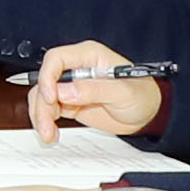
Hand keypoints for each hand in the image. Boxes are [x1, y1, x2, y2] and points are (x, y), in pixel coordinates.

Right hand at [26, 41, 164, 139]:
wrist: (148, 113)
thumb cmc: (142, 95)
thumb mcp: (123, 92)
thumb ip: (94, 90)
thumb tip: (65, 91)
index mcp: (89, 56)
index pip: (57, 59)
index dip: (48, 76)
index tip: (51, 97)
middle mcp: (76, 69)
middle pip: (44, 80)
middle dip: (42, 104)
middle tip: (47, 124)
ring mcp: (71, 86)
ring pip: (42, 96)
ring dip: (40, 115)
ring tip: (49, 134)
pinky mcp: (69, 102)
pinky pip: (48, 109)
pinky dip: (45, 121)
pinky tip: (51, 133)